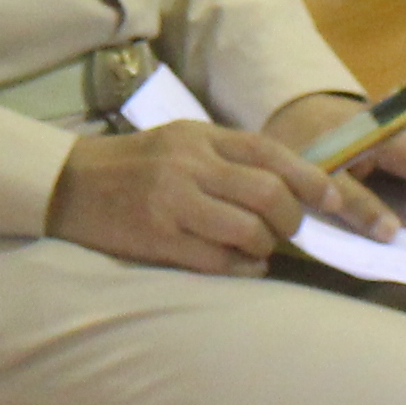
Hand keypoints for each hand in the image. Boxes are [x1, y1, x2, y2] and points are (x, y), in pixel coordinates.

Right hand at [44, 121, 385, 273]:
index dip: (312, 180)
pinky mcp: (159, 238)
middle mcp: (191, 165)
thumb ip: (231, 157)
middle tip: (288, 232)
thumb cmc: (138, 164)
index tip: (333, 202)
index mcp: (202, 136)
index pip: (272, 154)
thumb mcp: (183, 142)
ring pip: (250, 231)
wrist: (71, 183)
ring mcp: (174, 202)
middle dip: (291, 221)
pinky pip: (220, 261)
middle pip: (270, 195)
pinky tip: (241, 264)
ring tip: (257, 248)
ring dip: (265, 246)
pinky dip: (242, 267)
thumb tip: (292, 186)